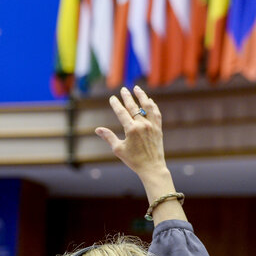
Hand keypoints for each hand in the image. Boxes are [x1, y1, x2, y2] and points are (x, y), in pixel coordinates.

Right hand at [95, 86, 186, 224]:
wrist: (152, 167)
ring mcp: (152, 125)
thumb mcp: (118, 149)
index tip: (112, 98)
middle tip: (123, 89)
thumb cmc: (134, 160)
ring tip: (137, 89)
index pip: (122, 113)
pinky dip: (152, 106)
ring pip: (147, 107)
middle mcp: (142, 125)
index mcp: (131, 129)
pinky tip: (149, 101)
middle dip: (127, 97)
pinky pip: (156, 113)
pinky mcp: (158, 128)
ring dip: (142, 96)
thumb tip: (97, 129)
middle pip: (134, 107)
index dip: (116, 104)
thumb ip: (108, 137)